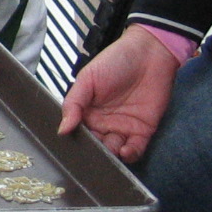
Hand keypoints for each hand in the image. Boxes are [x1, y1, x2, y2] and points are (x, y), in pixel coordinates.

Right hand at [58, 26, 179, 161]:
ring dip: (111, 156)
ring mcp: (123, 127)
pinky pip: (135, 149)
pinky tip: (124, 151)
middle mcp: (104, 122)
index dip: (76, 142)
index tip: (73, 150)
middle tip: (92, 157)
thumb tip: (61, 129)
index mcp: (87, 111)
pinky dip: (129, 154)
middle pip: (96, 145)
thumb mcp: (87, 79)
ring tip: (109, 153)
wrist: (149, 54)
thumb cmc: (115, 61)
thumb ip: (73, 104)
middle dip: (94, 153)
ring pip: (114, 151)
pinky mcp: (143, 131)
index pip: (78, 133)